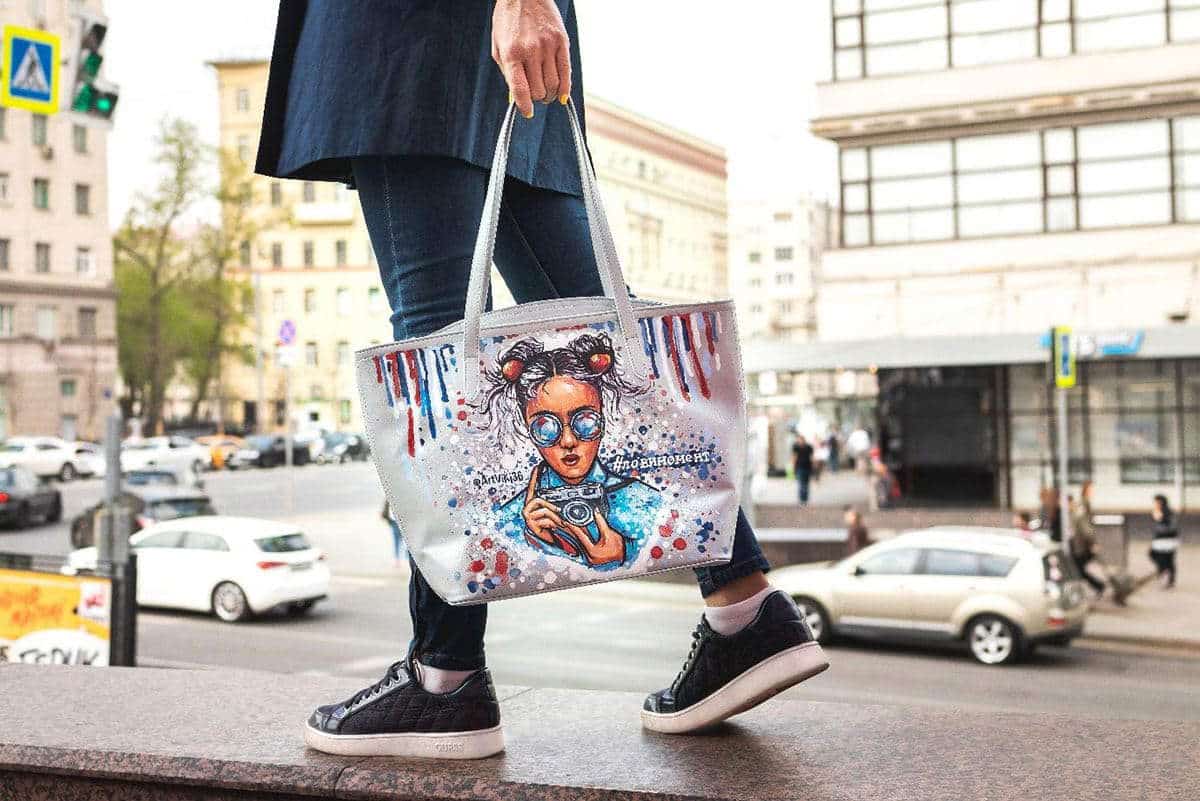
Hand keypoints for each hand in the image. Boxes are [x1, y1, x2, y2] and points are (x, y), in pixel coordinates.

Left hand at [491, 0, 571, 117]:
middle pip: (539, 90)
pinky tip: (562, 96)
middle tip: (537, 97)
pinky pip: (566, 73)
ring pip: (553, 85)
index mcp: (511, 53)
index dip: (525, 106)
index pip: (520, 90)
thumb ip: (507, 73)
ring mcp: (548, 46)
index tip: (527, 113)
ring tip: (547, 94)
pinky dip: (565, 89)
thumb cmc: (508, 21)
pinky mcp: (562, 42)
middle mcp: (530, 51)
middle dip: (537, 98)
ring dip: (551, 95)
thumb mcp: (498, 46)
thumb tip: (517, 98)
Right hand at [522, 465, 564, 544]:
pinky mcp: (530, 524)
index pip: (533, 488)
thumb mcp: (557, 514)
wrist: (552, 541)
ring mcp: (528, 516)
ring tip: (560, 523)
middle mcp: (528, 508)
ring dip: (554, 516)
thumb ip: (556, 505)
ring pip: (543, 509)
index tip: (538, 466)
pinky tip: (555, 527)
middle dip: (551, 506)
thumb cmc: (554, 527)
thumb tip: (563, 499)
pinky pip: (543, 518)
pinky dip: (552, 522)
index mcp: (534, 503)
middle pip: (538, 500)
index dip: (535, 477)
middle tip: (560, 511)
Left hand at [561, 508, 624, 566]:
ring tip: (567, 527)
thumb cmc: (620, 548)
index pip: (580, 537)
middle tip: (564, 523)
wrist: (626, 556)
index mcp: (593, 552)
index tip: (567, 522)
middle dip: (572, 531)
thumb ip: (601, 523)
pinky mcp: (592, 557)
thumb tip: (596, 513)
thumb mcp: (609, 534)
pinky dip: (581, 540)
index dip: (574, 528)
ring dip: (575, 535)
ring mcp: (590, 558)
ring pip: (580, 544)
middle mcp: (589, 557)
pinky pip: (584, 547)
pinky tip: (577, 535)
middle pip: (578, 541)